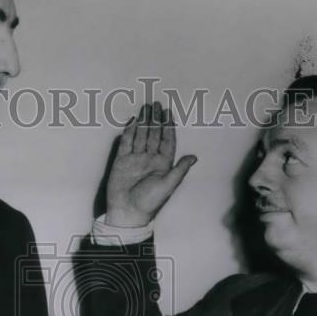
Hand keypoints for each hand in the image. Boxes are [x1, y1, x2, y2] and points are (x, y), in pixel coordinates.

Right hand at [105, 102, 196, 227]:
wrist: (127, 212)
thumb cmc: (149, 201)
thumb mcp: (168, 185)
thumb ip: (180, 169)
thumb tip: (194, 157)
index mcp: (163, 164)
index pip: (167, 141)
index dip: (168, 127)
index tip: (168, 113)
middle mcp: (150, 159)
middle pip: (154, 135)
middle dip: (155, 119)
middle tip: (156, 104)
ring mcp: (135, 159)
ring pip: (141, 136)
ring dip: (144, 122)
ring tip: (146, 108)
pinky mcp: (122, 161)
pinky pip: (127, 143)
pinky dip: (130, 132)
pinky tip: (133, 121)